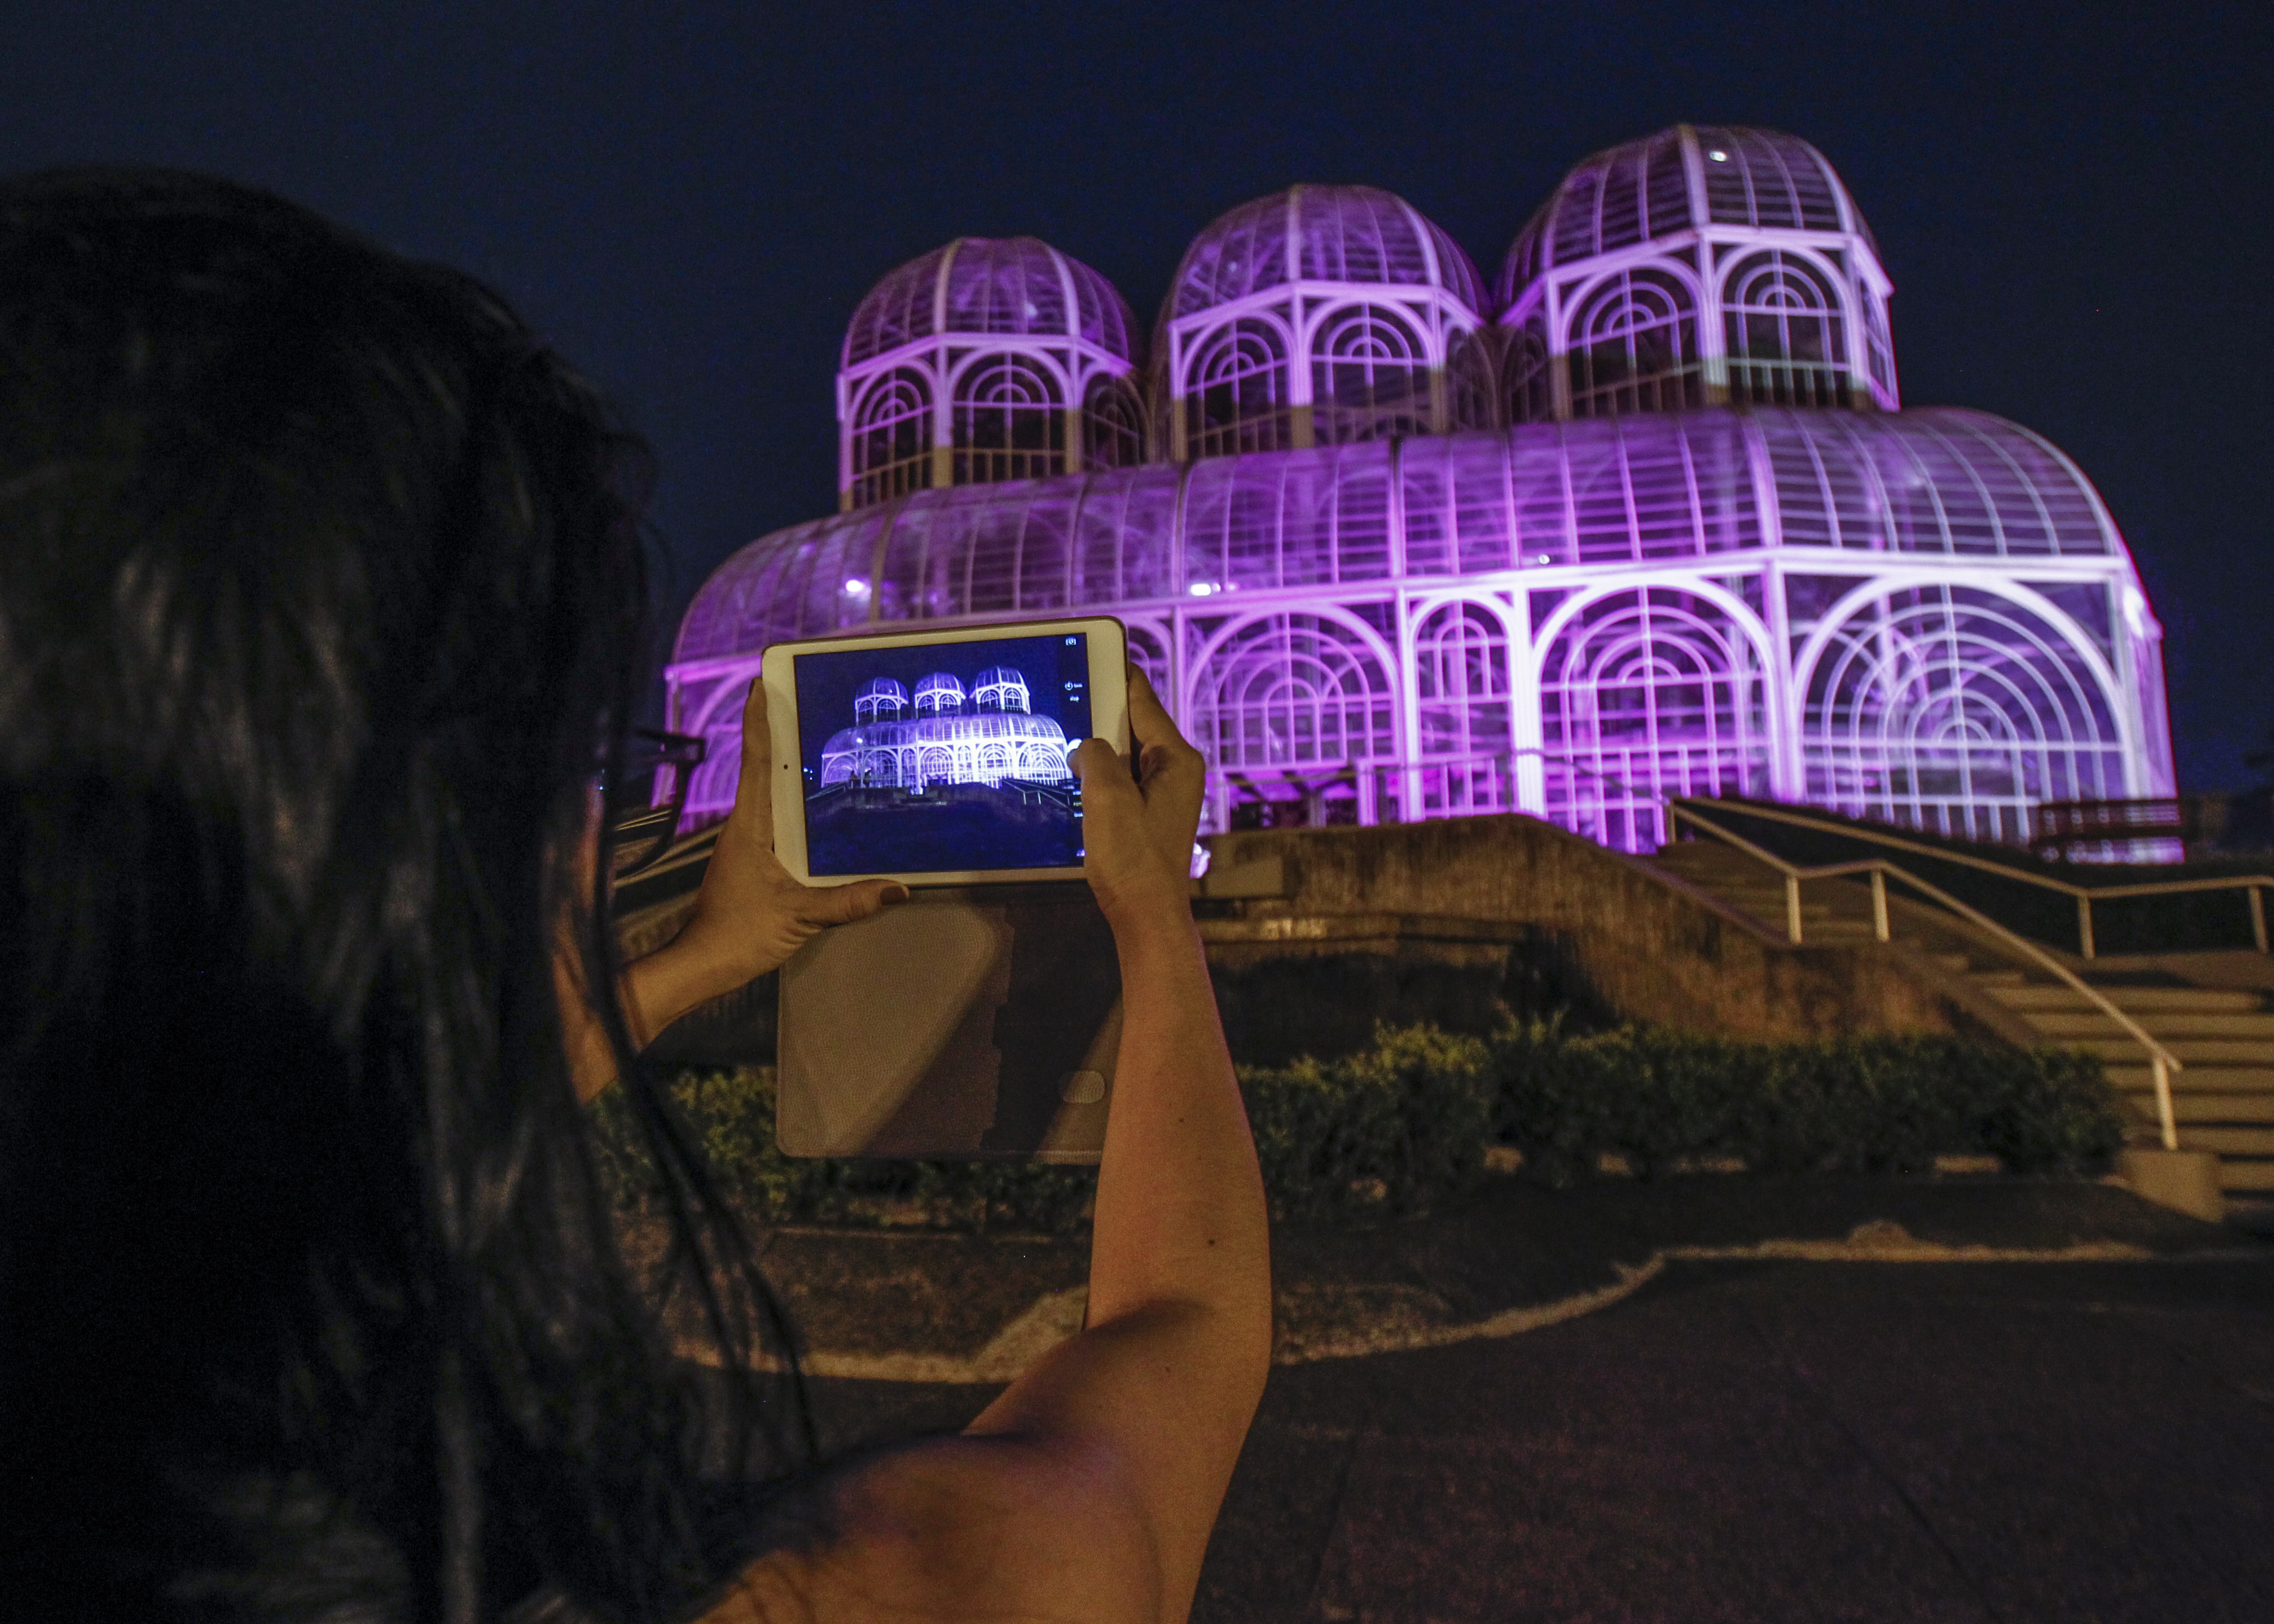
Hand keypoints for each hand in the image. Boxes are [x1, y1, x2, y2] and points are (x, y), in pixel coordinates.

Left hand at [625, 677, 905, 1039]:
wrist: (703, 963)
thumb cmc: (740, 933)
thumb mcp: (799, 916)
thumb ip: (848, 902)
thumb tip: (900, 888)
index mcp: (750, 825)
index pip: (755, 761)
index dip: (759, 721)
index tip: (763, 683)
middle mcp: (745, 825)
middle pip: (761, 766)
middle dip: (776, 730)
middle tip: (803, 697)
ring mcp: (746, 842)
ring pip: (768, 792)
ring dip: (784, 763)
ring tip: (817, 737)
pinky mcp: (752, 859)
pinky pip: (776, 817)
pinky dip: (792, 798)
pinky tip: (817, 801)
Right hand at [1073, 665, 1205, 928]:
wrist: (1146, 914)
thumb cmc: (1133, 858)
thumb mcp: (1107, 797)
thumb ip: (1095, 757)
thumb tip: (1087, 748)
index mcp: (1177, 759)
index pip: (1145, 701)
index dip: (1119, 675)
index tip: (1099, 652)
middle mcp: (1177, 771)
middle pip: (1136, 725)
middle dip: (1103, 711)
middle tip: (1068, 691)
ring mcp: (1165, 793)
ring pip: (1127, 753)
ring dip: (1099, 745)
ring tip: (1066, 729)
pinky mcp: (1150, 813)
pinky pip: (1124, 778)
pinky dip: (1102, 772)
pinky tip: (1076, 773)